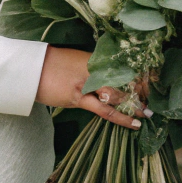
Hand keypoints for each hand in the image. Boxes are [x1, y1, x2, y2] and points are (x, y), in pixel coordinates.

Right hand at [35, 46, 152, 128]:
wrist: (30, 69)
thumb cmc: (50, 64)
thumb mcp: (75, 60)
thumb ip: (92, 68)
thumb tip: (106, 78)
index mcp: (94, 58)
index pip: (123, 68)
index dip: (138, 79)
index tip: (148, 87)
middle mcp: (93, 69)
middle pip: (123, 81)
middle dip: (138, 93)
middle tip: (151, 102)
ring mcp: (86, 83)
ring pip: (117, 95)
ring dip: (134, 106)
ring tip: (147, 114)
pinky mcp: (78, 98)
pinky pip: (104, 110)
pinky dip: (120, 117)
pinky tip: (132, 123)